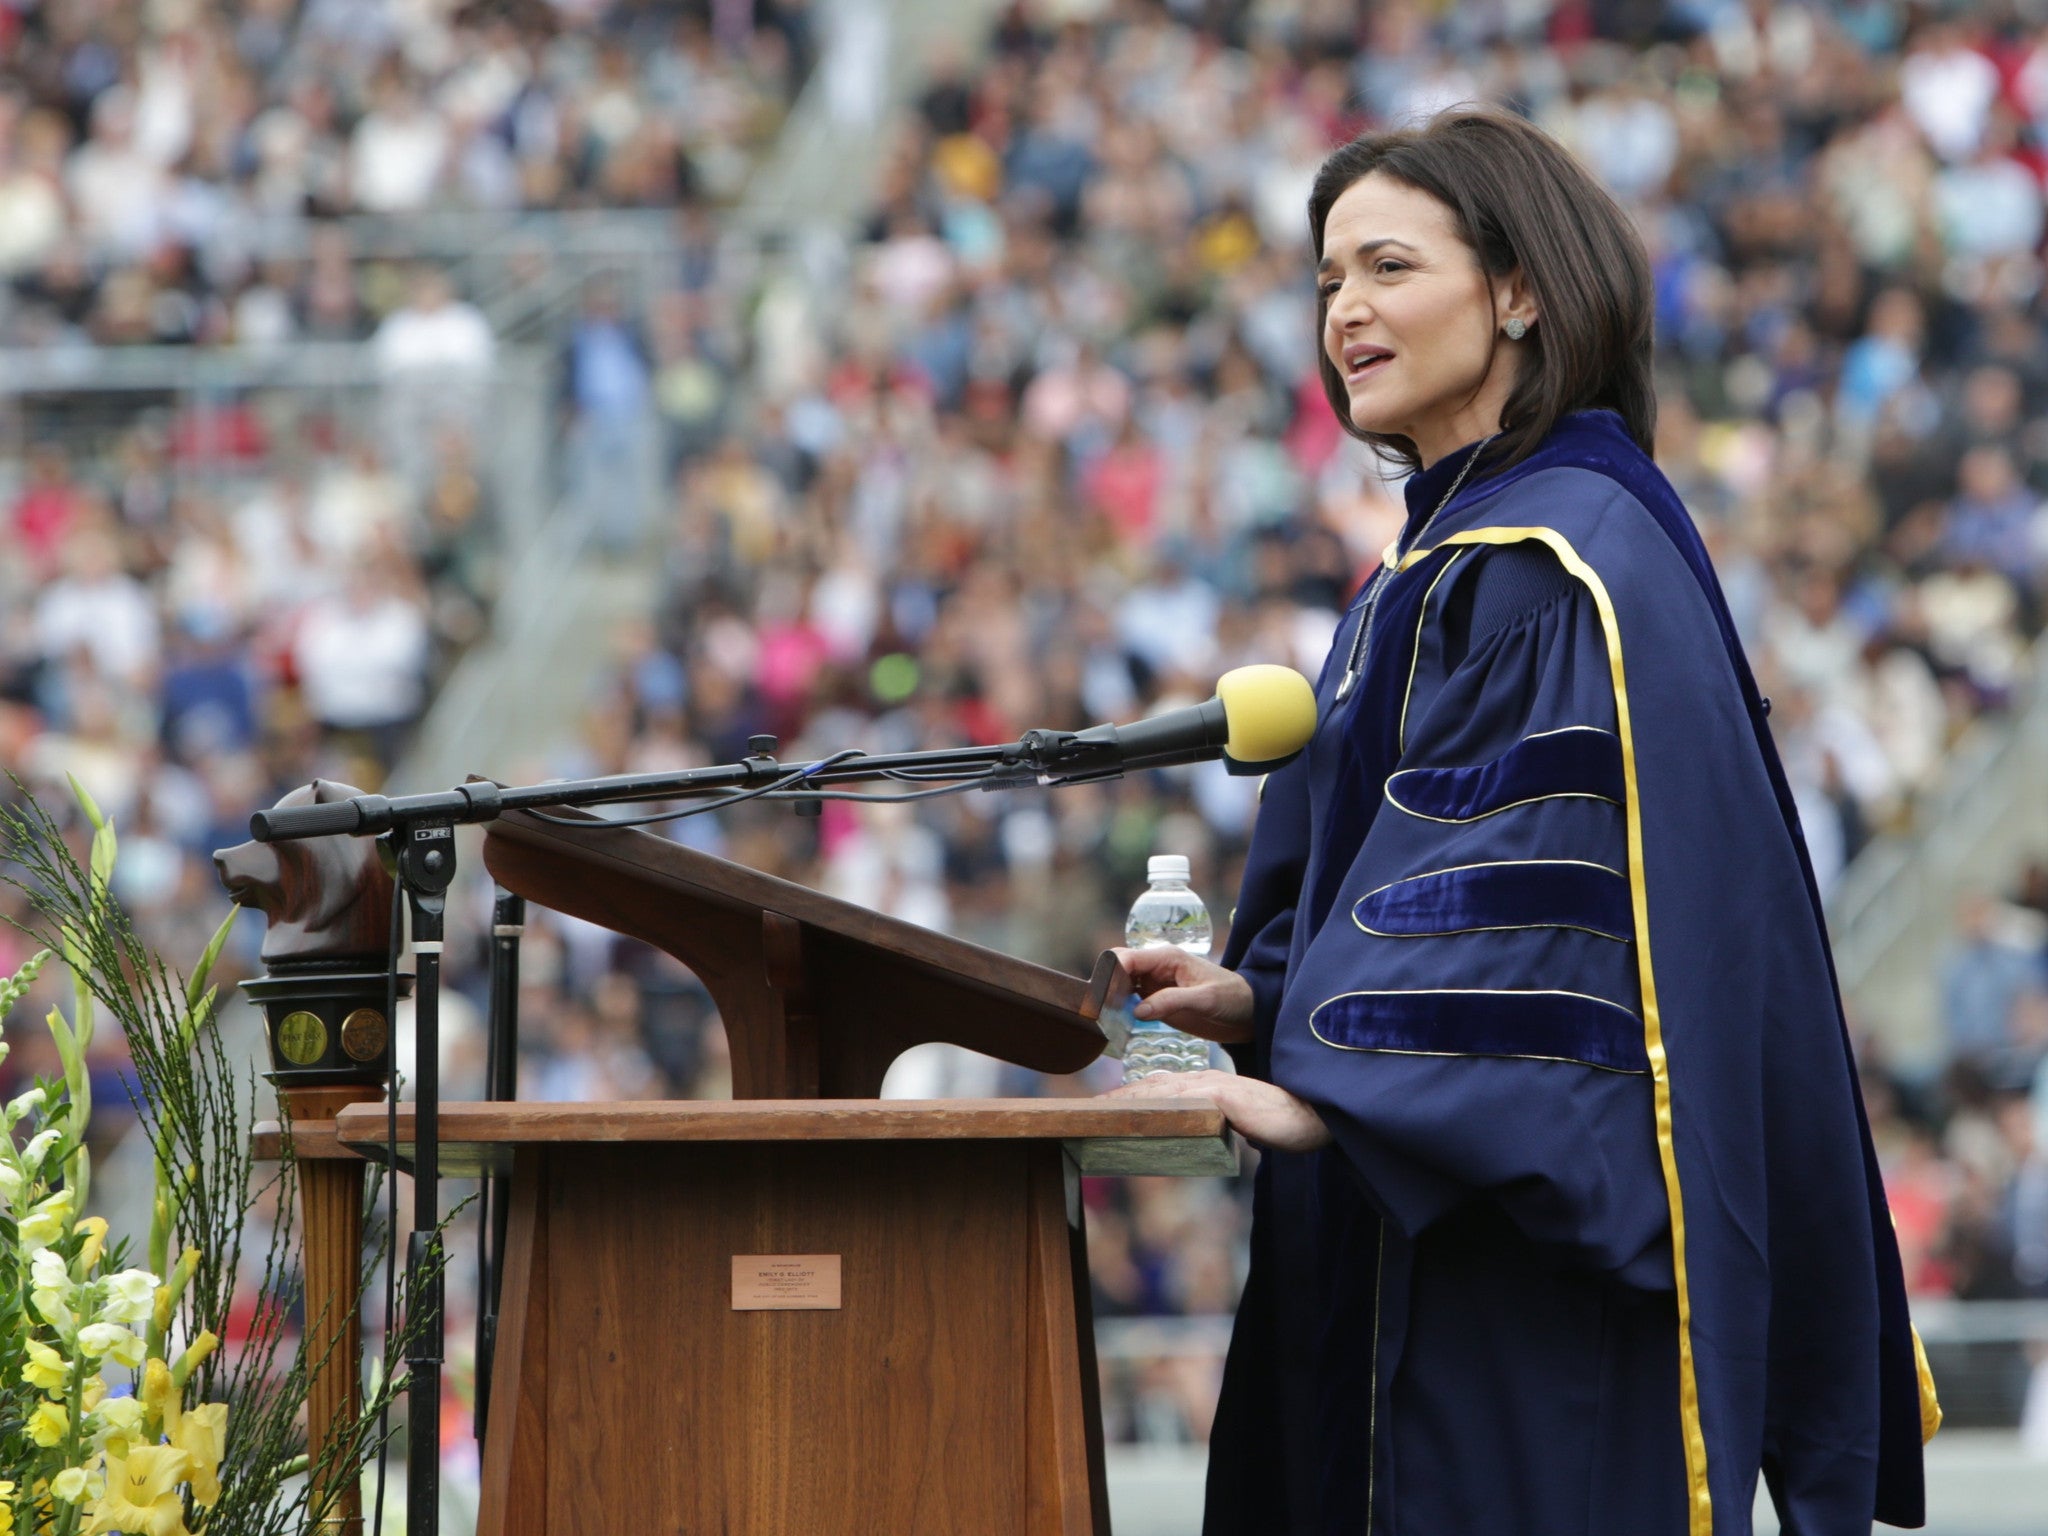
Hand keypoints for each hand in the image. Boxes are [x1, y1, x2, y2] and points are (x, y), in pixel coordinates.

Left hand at [1105, 1068, 1332, 1153]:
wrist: (1310, 1116)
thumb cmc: (1280, 1123)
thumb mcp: (1239, 1127)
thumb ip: (1222, 1127)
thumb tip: (1218, 1141)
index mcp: (1207, 1087)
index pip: (1160, 1090)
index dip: (1131, 1097)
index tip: (1103, 1108)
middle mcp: (1204, 1081)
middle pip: (1150, 1088)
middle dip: (1118, 1097)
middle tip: (1085, 1109)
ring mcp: (1210, 1086)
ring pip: (1157, 1093)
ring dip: (1124, 1102)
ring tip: (1094, 1113)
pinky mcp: (1219, 1096)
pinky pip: (1175, 1101)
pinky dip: (1148, 1106)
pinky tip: (1128, 1114)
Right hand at [1111, 946, 1256, 1044]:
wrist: (1248, 1014)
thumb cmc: (1231, 998)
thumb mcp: (1204, 999)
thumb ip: (1171, 1002)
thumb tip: (1137, 1011)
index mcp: (1166, 958)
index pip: (1127, 958)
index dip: (1111, 972)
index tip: (1102, 994)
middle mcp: (1156, 969)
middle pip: (1119, 969)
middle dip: (1106, 986)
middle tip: (1100, 1010)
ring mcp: (1155, 986)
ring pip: (1121, 987)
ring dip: (1112, 1001)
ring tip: (1105, 1020)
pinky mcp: (1157, 1003)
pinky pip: (1131, 1004)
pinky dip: (1122, 1013)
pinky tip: (1117, 1026)